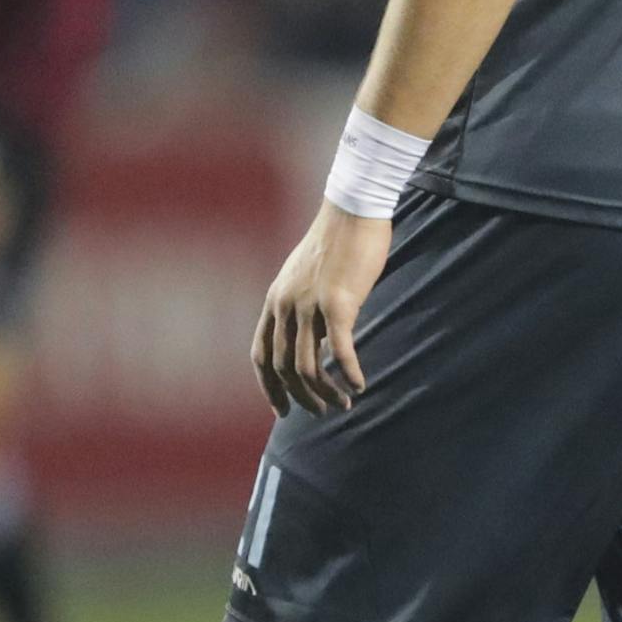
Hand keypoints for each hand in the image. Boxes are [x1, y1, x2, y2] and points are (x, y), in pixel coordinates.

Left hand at [252, 200, 391, 417]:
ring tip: (343, 404)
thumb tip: (314, 339)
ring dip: (325, 393)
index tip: (283, 411)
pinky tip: (360, 385)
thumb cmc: (336, 241)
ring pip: (308, 368)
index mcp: (275, 300)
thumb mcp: (305, 276)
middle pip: (283, 369)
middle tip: (321, 411)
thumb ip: (301, 306)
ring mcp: (310, 305)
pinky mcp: (338, 303)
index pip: (261, 356)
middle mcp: (286, 306)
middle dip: (301, 398)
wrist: (353, 209)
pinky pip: (339, 352)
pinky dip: (349, 374)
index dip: (269, 389)